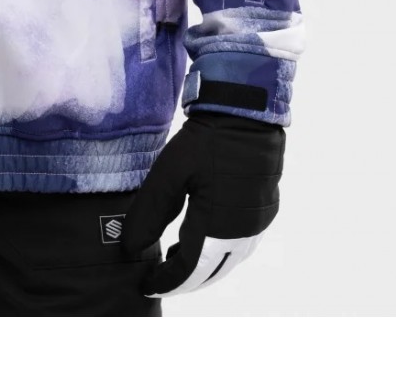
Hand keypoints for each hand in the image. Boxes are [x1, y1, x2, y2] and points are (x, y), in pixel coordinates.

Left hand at [120, 110, 284, 297]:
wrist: (247, 111)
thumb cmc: (207, 141)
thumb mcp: (169, 174)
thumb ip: (150, 213)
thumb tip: (130, 247)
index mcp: (217, 228)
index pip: (188, 271)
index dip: (166, 281)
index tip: (146, 284)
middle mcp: (242, 234)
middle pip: (211, 272)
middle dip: (185, 280)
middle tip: (160, 278)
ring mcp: (257, 222)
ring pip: (229, 260)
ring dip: (204, 266)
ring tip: (176, 258)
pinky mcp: (265, 208)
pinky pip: (242, 243)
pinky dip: (220, 249)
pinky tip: (204, 237)